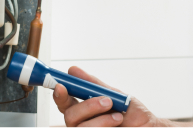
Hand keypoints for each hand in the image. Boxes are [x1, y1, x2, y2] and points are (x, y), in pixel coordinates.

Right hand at [52, 66, 167, 126]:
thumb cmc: (134, 115)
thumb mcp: (115, 95)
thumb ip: (93, 85)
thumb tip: (73, 71)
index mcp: (84, 110)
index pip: (65, 102)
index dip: (59, 94)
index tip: (61, 85)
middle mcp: (83, 123)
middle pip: (69, 116)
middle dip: (87, 106)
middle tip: (107, 101)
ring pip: (78, 127)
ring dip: (100, 119)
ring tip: (118, 116)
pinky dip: (104, 125)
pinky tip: (117, 124)